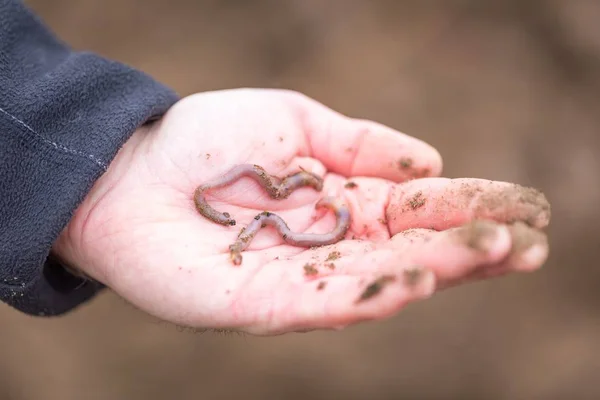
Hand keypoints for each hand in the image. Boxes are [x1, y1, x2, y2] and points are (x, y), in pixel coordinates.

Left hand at [53, 89, 549, 334]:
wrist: (130, 170)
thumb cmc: (210, 141)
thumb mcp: (297, 121)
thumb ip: (362, 144)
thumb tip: (432, 162)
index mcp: (347, 202)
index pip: (424, 209)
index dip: (476, 207)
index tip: (529, 208)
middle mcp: (333, 245)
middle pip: (414, 250)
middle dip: (472, 248)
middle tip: (530, 244)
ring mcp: (301, 279)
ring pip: (379, 280)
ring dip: (436, 272)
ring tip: (489, 256)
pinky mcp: (260, 305)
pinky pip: (321, 304)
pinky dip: (368, 295)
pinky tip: (409, 281)